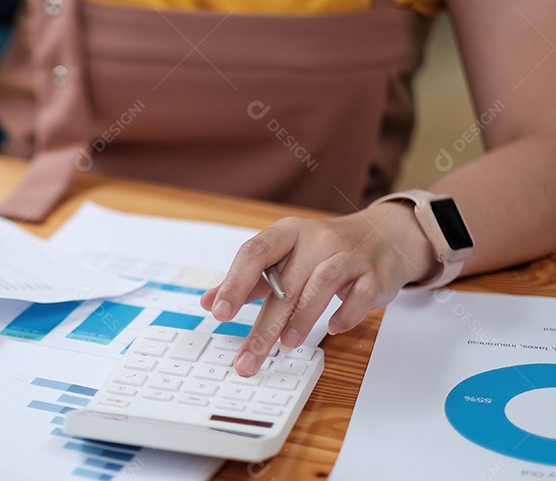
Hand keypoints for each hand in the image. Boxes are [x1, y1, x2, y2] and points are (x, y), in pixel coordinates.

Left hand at [200, 203, 439, 375]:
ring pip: (322, 284)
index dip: (234, 284)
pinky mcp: (374, 274)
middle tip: (248, 358)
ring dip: (303, 319)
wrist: (383, 235)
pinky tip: (334, 329)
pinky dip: (346, 314)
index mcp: (287, 233)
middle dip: (264, 326)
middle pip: (285, 284)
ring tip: (287, 344)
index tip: (218, 313)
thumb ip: (247, 280)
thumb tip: (208, 302)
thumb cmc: (322, 251)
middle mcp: (317, 239)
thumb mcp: (283, 257)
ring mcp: (349, 255)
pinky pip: (360, 295)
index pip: (254, 253)